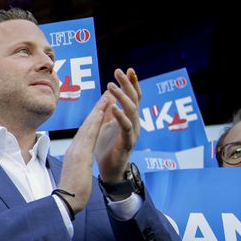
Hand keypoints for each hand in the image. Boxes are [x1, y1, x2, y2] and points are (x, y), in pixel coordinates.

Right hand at [57, 94, 109, 213]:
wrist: (66, 202)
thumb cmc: (71, 193)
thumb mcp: (75, 175)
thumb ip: (77, 165)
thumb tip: (78, 163)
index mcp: (75, 153)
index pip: (86, 133)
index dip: (94, 119)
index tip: (101, 108)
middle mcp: (74, 148)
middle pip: (87, 125)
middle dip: (97, 109)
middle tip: (106, 94)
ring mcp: (76, 150)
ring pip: (89, 125)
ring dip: (98, 109)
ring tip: (107, 96)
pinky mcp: (80, 154)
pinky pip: (90, 133)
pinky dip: (96, 120)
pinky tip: (102, 111)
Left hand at [95, 68, 141, 183]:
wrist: (109, 171)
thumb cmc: (107, 149)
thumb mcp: (106, 126)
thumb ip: (109, 111)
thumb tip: (108, 93)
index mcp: (129, 119)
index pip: (133, 97)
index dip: (131, 83)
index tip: (127, 70)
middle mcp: (134, 124)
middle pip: (134, 100)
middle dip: (127, 84)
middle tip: (118, 72)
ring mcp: (132, 133)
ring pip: (132, 111)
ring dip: (122, 97)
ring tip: (111, 87)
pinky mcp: (127, 143)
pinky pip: (126, 128)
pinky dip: (120, 116)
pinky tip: (113, 108)